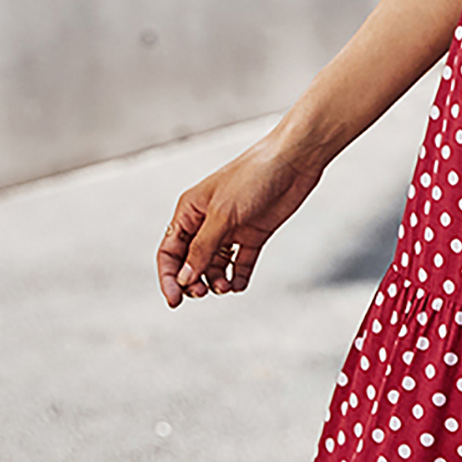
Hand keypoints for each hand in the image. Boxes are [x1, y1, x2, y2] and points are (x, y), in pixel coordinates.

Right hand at [156, 134, 323, 306]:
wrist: (293, 161)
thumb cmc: (253, 177)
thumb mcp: (222, 214)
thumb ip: (203, 248)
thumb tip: (184, 279)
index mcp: (189, 212)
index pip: (170, 251)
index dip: (168, 277)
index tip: (174, 300)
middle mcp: (207, 222)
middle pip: (190, 262)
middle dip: (193, 281)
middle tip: (203, 293)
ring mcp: (232, 229)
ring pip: (215, 265)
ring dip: (216, 281)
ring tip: (225, 288)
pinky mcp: (255, 234)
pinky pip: (241, 262)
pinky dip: (237, 276)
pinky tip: (238, 285)